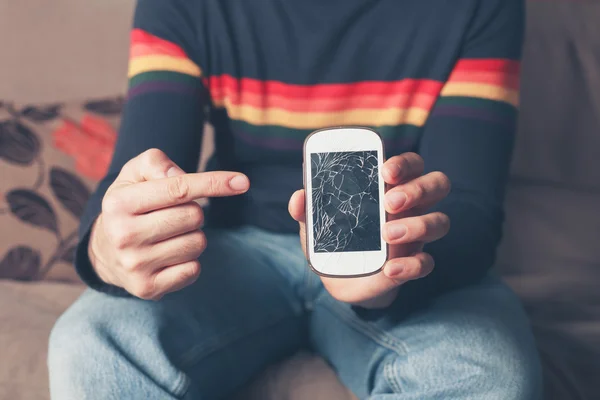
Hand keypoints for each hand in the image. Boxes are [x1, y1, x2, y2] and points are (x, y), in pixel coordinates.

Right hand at [89, 149, 249, 299]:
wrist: (104, 251)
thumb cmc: (130, 204)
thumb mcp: (134, 174)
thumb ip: (156, 163)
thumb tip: (180, 176)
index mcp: (119, 203)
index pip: (179, 189)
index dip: (214, 183)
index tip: (242, 182)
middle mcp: (123, 235)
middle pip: (193, 216)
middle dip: (193, 212)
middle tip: (171, 215)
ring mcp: (135, 265)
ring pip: (197, 243)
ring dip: (192, 236)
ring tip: (168, 236)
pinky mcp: (147, 288)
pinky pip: (194, 269)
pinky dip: (190, 261)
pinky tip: (168, 257)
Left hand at [288, 152, 449, 307]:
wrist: (341, 279)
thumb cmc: (335, 238)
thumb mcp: (317, 223)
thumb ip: (308, 209)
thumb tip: (299, 198)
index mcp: (391, 187)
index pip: (411, 164)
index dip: (405, 163)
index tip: (386, 171)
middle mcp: (411, 207)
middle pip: (437, 184)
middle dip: (419, 189)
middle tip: (390, 202)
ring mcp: (416, 236)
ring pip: (440, 221)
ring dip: (417, 225)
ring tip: (386, 234)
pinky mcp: (413, 264)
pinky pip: (427, 263)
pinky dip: (411, 265)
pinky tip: (390, 269)